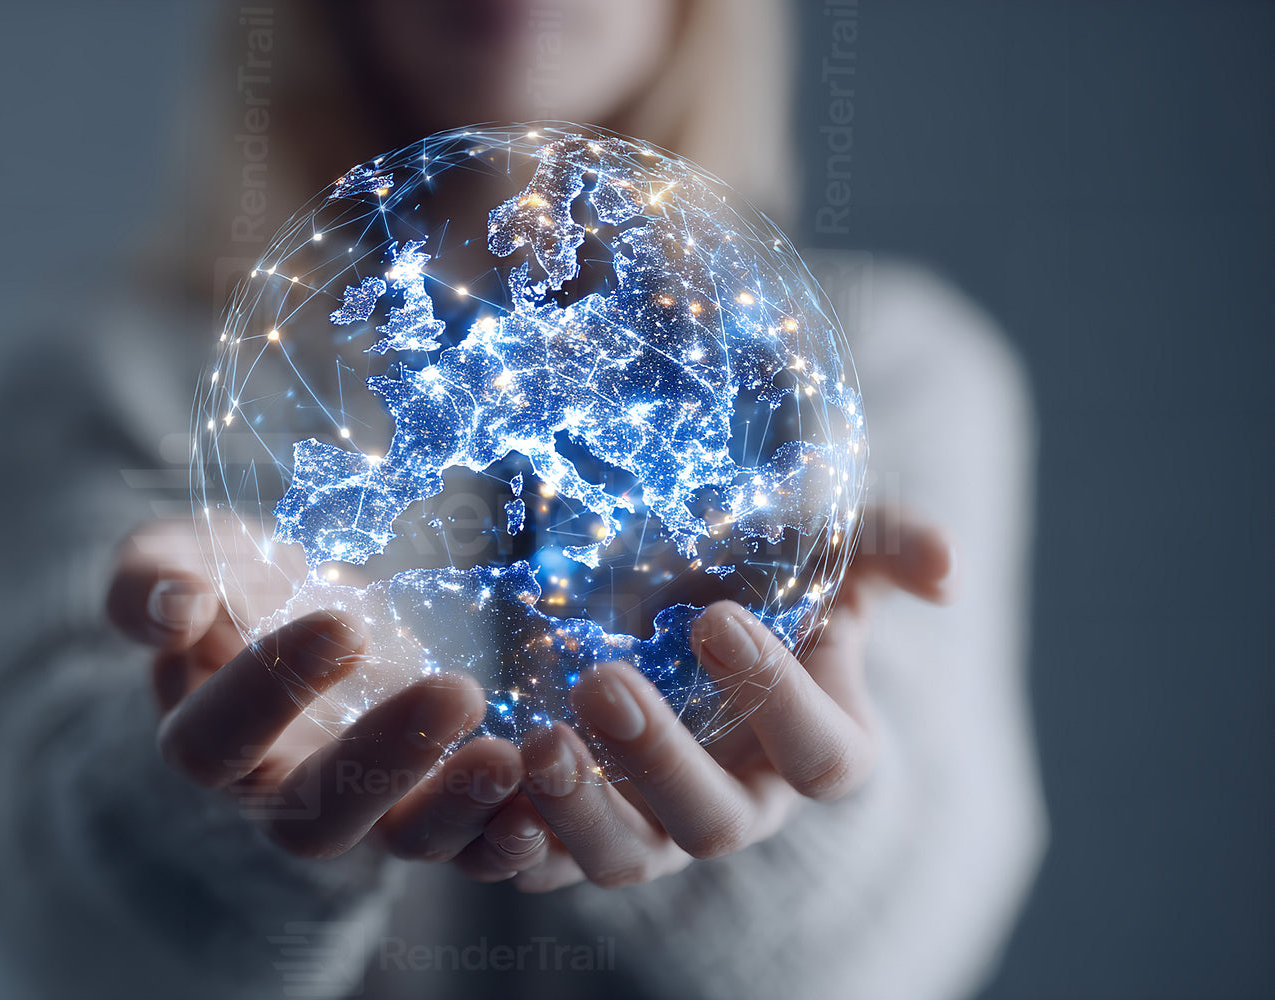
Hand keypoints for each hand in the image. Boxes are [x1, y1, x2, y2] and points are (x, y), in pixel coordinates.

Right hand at [104, 523, 530, 862]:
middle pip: (315, 817)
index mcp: (208, 738)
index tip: (343, 623)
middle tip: (455, 690)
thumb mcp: (177, 557)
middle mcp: (279, 792)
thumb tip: (170, 604)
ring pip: (402, 842)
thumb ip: (152, 578)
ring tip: (511, 756)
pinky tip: (551, 794)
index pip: (217, 742)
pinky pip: (470, 843)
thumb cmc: (228, 580)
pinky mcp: (431, 802)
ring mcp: (363, 807)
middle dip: (385, 763)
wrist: (296, 610)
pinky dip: (511, 833)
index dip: (271, 693)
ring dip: (460, 808)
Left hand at [453, 507, 953, 890]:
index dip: (779, 697)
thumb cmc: (747, 565)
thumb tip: (948, 568)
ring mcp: (656, 828)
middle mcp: (741, 803)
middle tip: (603, 683)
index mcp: (816, 746)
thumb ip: (882, 543)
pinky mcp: (577, 832)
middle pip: (717, 822)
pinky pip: (547, 865)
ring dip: (583, 810)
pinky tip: (486, 790)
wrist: (654, 590)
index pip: (823, 755)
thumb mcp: (814, 539)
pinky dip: (516, 843)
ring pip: (630, 859)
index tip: (716, 618)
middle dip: (661, 758)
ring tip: (536, 742)